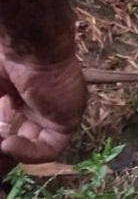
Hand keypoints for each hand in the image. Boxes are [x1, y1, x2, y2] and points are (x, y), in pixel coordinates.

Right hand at [0, 54, 85, 172]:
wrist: (31, 47)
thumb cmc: (9, 61)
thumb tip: (0, 135)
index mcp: (23, 97)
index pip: (14, 126)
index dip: (4, 135)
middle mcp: (40, 107)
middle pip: (24, 139)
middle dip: (6, 149)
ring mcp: (56, 114)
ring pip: (36, 145)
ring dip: (13, 151)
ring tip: (0, 143)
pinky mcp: (69, 120)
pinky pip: (52, 148)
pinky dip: (29, 152)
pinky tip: (9, 144)